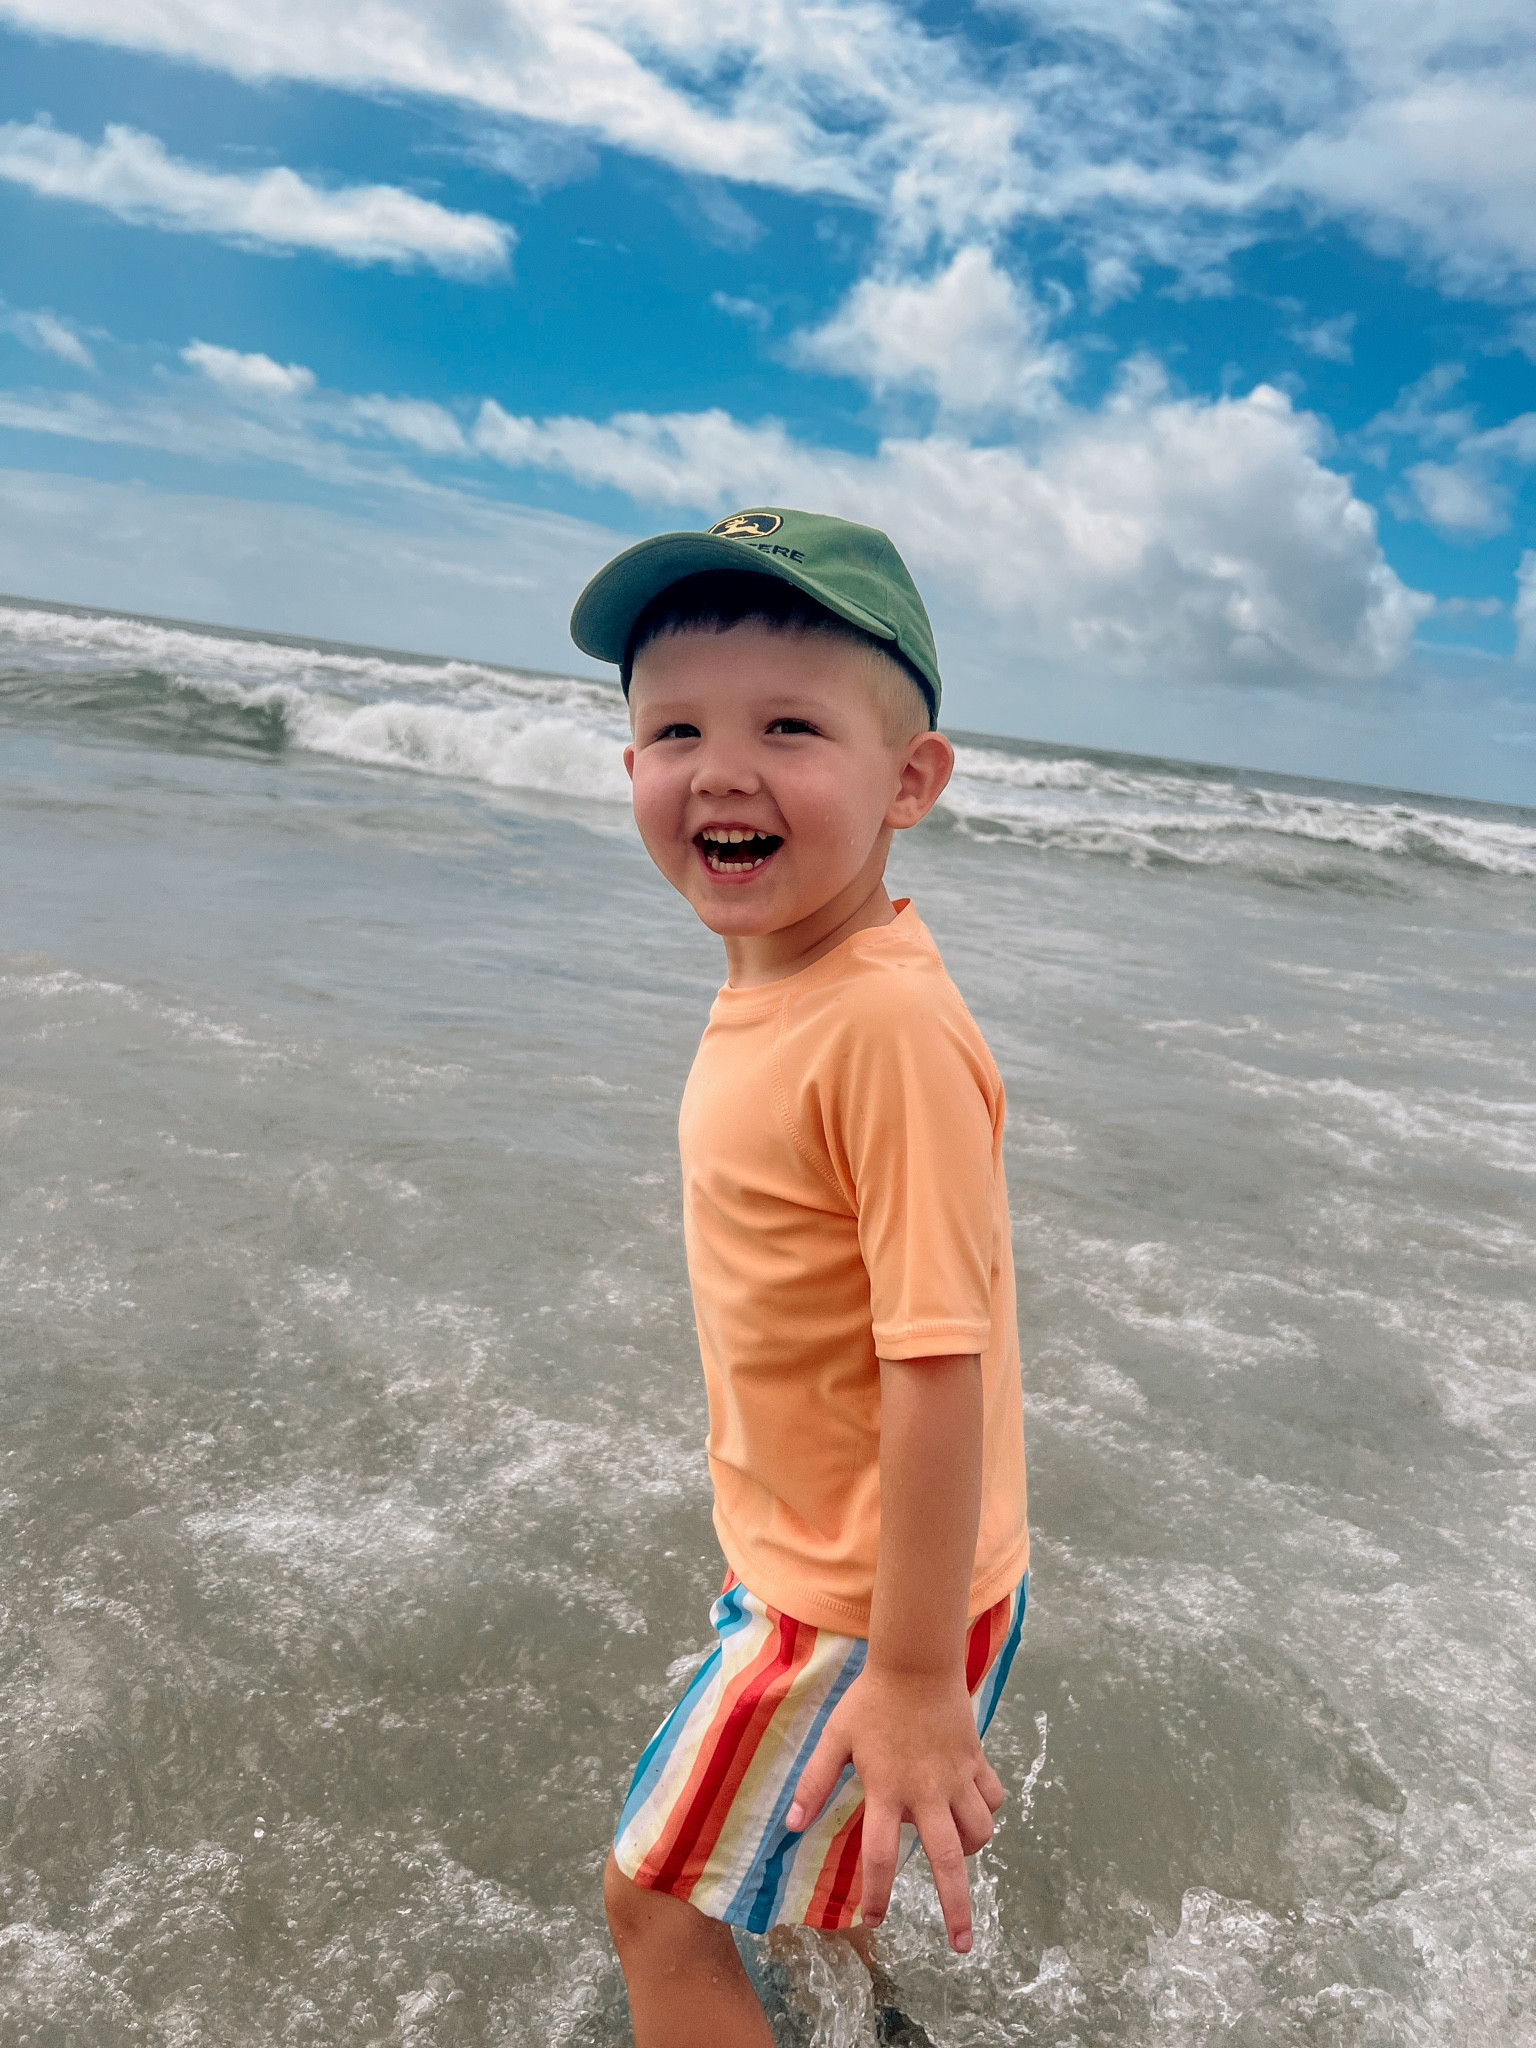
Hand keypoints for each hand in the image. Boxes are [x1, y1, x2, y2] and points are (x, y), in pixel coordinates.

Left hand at [784, 1663, 1004, 1951]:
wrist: (916, 1663)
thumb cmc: (871, 1702)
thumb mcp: (835, 1738)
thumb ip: (814, 1782)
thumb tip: (792, 1826)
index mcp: (888, 1790)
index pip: (880, 1855)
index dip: (876, 1894)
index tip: (873, 1920)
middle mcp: (927, 1792)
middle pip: (947, 1861)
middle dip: (956, 1908)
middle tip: (961, 1945)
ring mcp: (957, 1778)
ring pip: (978, 1832)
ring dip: (971, 1852)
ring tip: (958, 1856)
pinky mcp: (976, 1762)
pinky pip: (993, 1799)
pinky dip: (988, 1811)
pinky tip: (973, 1811)